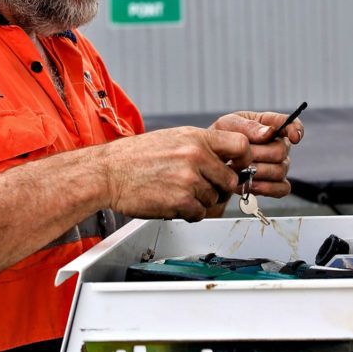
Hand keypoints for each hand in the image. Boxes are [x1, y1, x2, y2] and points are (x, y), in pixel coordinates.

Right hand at [99, 126, 252, 221]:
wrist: (108, 172)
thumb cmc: (136, 157)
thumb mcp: (173, 138)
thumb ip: (201, 146)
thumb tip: (226, 159)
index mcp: (196, 137)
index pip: (240, 145)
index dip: (244, 160)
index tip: (239, 167)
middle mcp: (196, 156)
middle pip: (230, 179)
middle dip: (219, 188)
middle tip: (203, 188)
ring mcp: (189, 179)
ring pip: (214, 199)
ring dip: (200, 201)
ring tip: (178, 193)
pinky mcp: (180, 200)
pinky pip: (199, 213)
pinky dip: (189, 213)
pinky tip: (173, 203)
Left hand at [210, 111, 304, 197]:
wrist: (210, 162)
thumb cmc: (220, 139)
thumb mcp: (227, 125)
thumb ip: (248, 126)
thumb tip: (269, 132)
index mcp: (268, 125)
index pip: (290, 123)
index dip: (295, 129)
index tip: (294, 137)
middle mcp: (278, 144)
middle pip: (281, 151)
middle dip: (257, 155)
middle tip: (238, 157)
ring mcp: (278, 165)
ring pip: (280, 170)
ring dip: (258, 172)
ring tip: (239, 171)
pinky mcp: (275, 184)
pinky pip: (282, 188)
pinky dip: (266, 188)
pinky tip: (251, 185)